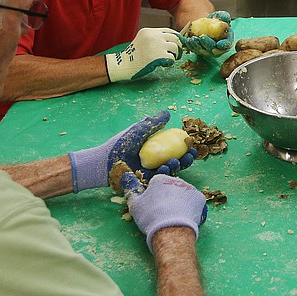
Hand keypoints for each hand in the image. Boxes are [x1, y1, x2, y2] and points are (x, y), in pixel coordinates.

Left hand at [68, 111, 196, 192]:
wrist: (104, 162)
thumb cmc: (120, 144)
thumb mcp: (138, 130)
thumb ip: (153, 123)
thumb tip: (167, 113)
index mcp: (156, 149)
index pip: (175, 148)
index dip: (185, 148)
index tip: (192, 145)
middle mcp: (155, 161)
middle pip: (176, 161)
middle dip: (186, 159)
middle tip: (191, 155)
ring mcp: (151, 173)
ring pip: (170, 171)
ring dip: (177, 166)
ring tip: (174, 161)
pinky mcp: (147, 183)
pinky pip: (160, 180)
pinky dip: (165, 174)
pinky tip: (166, 169)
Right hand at [105, 28, 182, 81]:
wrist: (123, 64)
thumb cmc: (133, 55)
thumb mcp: (142, 40)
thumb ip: (154, 39)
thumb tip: (171, 42)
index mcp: (149, 31)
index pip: (169, 30)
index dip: (176, 37)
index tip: (178, 44)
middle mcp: (154, 36)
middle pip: (175, 38)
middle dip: (178, 46)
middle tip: (177, 53)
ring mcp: (157, 45)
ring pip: (175, 47)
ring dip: (175, 54)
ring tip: (170, 59)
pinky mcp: (158, 56)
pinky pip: (171, 58)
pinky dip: (170, 62)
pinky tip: (165, 64)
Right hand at [128, 175, 207, 249]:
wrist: (171, 230)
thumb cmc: (150, 216)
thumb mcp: (135, 203)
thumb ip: (130, 188)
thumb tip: (126, 176)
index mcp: (161, 178)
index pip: (157, 184)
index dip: (154, 195)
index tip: (153, 206)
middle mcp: (177, 180)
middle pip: (171, 187)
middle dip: (168, 197)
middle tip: (164, 212)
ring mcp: (190, 188)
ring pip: (184, 194)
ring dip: (180, 202)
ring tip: (174, 216)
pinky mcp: (200, 199)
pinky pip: (194, 202)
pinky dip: (190, 208)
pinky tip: (184, 218)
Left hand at [180, 11, 233, 57]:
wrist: (205, 24)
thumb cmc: (215, 22)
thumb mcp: (221, 16)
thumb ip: (225, 16)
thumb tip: (226, 17)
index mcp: (226, 41)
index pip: (227, 45)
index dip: (224, 45)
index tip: (219, 44)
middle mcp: (217, 48)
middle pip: (213, 49)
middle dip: (207, 44)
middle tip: (202, 37)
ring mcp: (207, 51)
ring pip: (202, 51)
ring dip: (196, 45)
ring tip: (192, 38)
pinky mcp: (198, 50)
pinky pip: (192, 49)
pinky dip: (188, 45)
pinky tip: (185, 39)